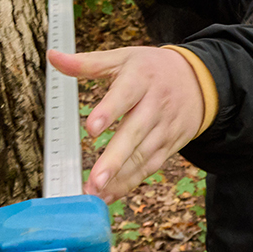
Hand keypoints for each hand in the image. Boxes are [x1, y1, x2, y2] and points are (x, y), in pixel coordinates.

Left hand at [48, 46, 206, 199]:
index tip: (91, 128)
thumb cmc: (153, 69)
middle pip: (134, 133)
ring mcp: (163, 128)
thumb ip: (87, 63)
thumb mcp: (123, 58)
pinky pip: (149, 167)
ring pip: (142, 156)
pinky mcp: (169, 145)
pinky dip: (129, 183)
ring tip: (96, 192)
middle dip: (115, 158)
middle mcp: (154, 105)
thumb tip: (54, 57)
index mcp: (140, 79)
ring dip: (119, 177)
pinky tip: (109, 194)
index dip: (109, 112)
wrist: (198, 80)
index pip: (124, 96)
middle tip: (95, 178)